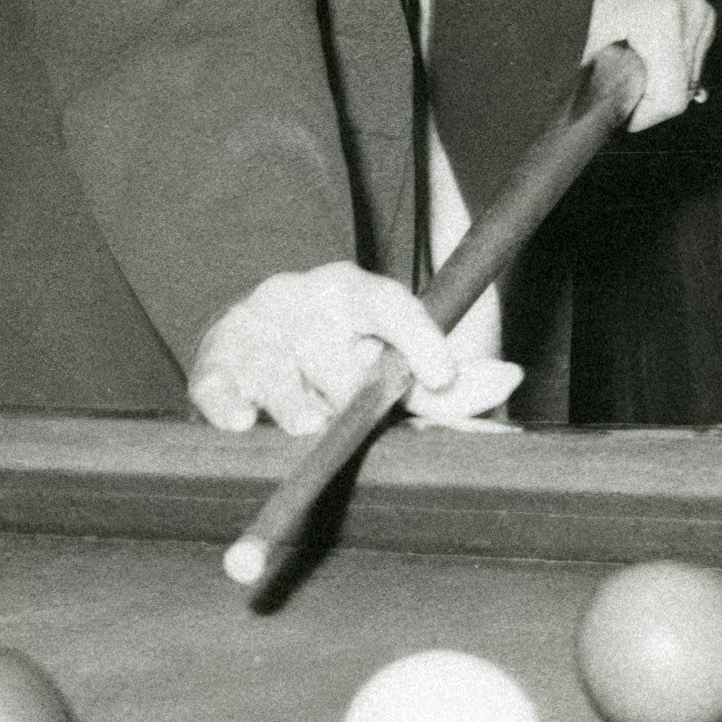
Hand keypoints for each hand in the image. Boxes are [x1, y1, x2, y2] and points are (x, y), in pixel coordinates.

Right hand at [188, 261, 520, 439]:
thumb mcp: (392, 359)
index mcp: (349, 294)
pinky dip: (226, 405)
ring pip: (274, 369)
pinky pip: (215, 385)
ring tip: (308, 427)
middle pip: (329, 351)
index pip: (386, 304)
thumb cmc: (339, 353)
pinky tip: (239, 423)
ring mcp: (253, 334)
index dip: (416, 335)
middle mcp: (298, 304)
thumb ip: (448, 385)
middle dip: (347, 389)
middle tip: (363, 422)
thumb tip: (508, 379)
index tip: (441, 375)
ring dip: (293, 403)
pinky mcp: (214, 367)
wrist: (254, 330)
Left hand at [586, 0, 713, 131]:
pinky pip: (693, 63)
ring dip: (661, 85)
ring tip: (632, 71)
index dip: (646, 116)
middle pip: (682, 90)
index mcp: (662, 18)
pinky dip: (672, 72)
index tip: (625, 118)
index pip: (672, 97)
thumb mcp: (590, 46)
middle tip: (622, 95)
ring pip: (690, 80)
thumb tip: (614, 121)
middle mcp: (691, 11)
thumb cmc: (592, 8)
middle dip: (650, 100)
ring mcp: (702, 12)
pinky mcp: (706, 15)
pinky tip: (650, 64)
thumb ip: (607, 83)